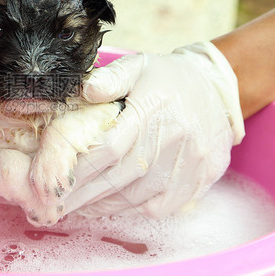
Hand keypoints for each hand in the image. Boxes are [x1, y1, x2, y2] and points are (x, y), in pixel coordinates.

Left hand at [64, 42, 244, 217]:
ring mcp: (190, 162)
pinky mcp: (201, 179)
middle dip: (84, 194)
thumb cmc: (169, 78)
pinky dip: (133, 210)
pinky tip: (113, 206)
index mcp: (153, 108)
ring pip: (138, 196)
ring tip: (79, 207)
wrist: (217, 89)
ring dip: (104, 206)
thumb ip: (111, 77)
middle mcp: (174, 138)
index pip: (110, 147)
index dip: (81, 167)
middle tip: (58, 203)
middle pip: (120, 177)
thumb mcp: (138, 66)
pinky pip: (162, 205)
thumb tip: (87, 89)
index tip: (57, 179)